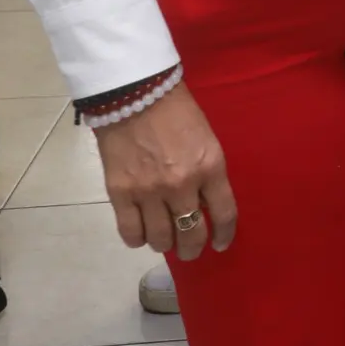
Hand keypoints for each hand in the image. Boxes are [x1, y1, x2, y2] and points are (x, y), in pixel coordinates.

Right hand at [92, 82, 237, 259]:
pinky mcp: (120, 193)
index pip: (224, 214)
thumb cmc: (176, 112)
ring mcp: (149, 192)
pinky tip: (141, 235)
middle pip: (192, 234)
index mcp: (210, 167)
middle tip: (190, 250)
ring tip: (164, 241)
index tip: (220, 244)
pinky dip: (137, 239)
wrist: (135, 94)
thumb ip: (208, 172)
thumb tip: (205, 204)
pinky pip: (130, 232)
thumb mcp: (207, 139)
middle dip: (193, 249)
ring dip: (164, 245)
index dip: (224, 235)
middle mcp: (182, 185)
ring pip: (161, 239)